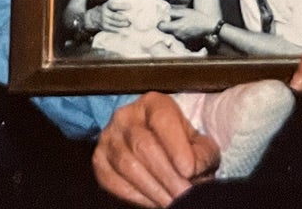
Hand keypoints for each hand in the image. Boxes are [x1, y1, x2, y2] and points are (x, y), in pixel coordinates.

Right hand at [85, 0, 131, 33]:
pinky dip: (120, 30)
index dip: (122, 6)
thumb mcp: (108, 0)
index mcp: (106, 6)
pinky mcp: (105, 28)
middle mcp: (104, 13)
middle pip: (115, 16)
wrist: (93, 18)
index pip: (113, 5)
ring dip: (124, 24)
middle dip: (124, 18)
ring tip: (130, 23)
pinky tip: (126, 30)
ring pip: (115, 24)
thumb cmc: (105, 8)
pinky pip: (114, 30)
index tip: (130, 6)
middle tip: (131, 18)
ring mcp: (104, 21)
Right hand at [93, 91, 218, 206]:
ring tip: (173, 202)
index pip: (162, 120)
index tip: (189, 170)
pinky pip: (113, 181)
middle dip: (167, 176)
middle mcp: (126, 116)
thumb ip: (202, 153)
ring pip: (127, 166)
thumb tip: (194, 168)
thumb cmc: (181, 145)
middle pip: (143, 146)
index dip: (176, 147)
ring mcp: (109, 138)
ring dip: (153, 189)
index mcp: (154, 103)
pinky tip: (154, 201)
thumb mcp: (198, 143)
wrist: (156, 148)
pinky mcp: (99, 160)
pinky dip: (136, 196)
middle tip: (185, 195)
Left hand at [160, 6, 217, 39]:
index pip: (161, 27)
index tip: (161, 19)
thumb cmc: (196, 17)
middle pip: (164, 32)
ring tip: (174, 23)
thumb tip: (164, 12)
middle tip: (166, 20)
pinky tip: (180, 27)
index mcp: (176, 27)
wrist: (208, 26)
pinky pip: (176, 37)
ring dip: (170, 30)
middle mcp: (177, 35)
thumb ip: (173, 12)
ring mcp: (181, 39)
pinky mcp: (184, 40)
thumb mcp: (184, 12)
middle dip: (164, 26)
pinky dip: (175, 33)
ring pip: (170, 34)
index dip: (159, 23)